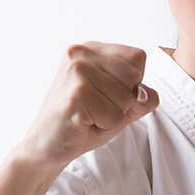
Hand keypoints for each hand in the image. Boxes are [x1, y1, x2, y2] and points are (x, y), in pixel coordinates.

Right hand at [17, 41, 159, 171]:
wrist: (46, 145)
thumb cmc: (82, 123)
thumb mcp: (119, 106)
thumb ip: (141, 97)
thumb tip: (148, 94)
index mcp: (92, 49)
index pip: (138, 57)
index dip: (131, 84)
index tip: (104, 95)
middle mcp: (81, 53)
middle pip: (135, 76)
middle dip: (123, 102)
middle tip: (95, 109)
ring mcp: (77, 71)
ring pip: (127, 98)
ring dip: (113, 116)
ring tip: (89, 116)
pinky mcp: (76, 93)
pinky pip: (115, 115)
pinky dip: (104, 125)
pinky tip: (83, 123)